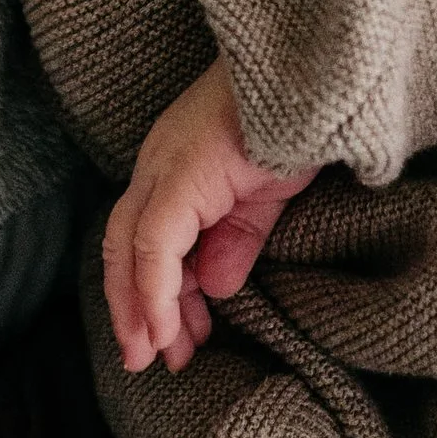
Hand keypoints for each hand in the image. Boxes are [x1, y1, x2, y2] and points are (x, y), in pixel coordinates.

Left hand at [104, 59, 311, 374]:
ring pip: (128, 248)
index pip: (141, 238)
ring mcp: (165, 166)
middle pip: (120, 246)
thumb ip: (236, 238)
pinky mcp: (180, 175)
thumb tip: (216, 288)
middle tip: (148, 361)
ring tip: (158, 356)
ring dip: (140, 309)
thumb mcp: (263, 195)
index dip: (148, 291)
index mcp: (173, 165)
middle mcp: (157, 164)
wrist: (316, 76)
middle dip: (133, 309)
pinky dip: (155, 290)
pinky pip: (154, 244)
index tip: (166, 339)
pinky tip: (166, 328)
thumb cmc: (296, 122)